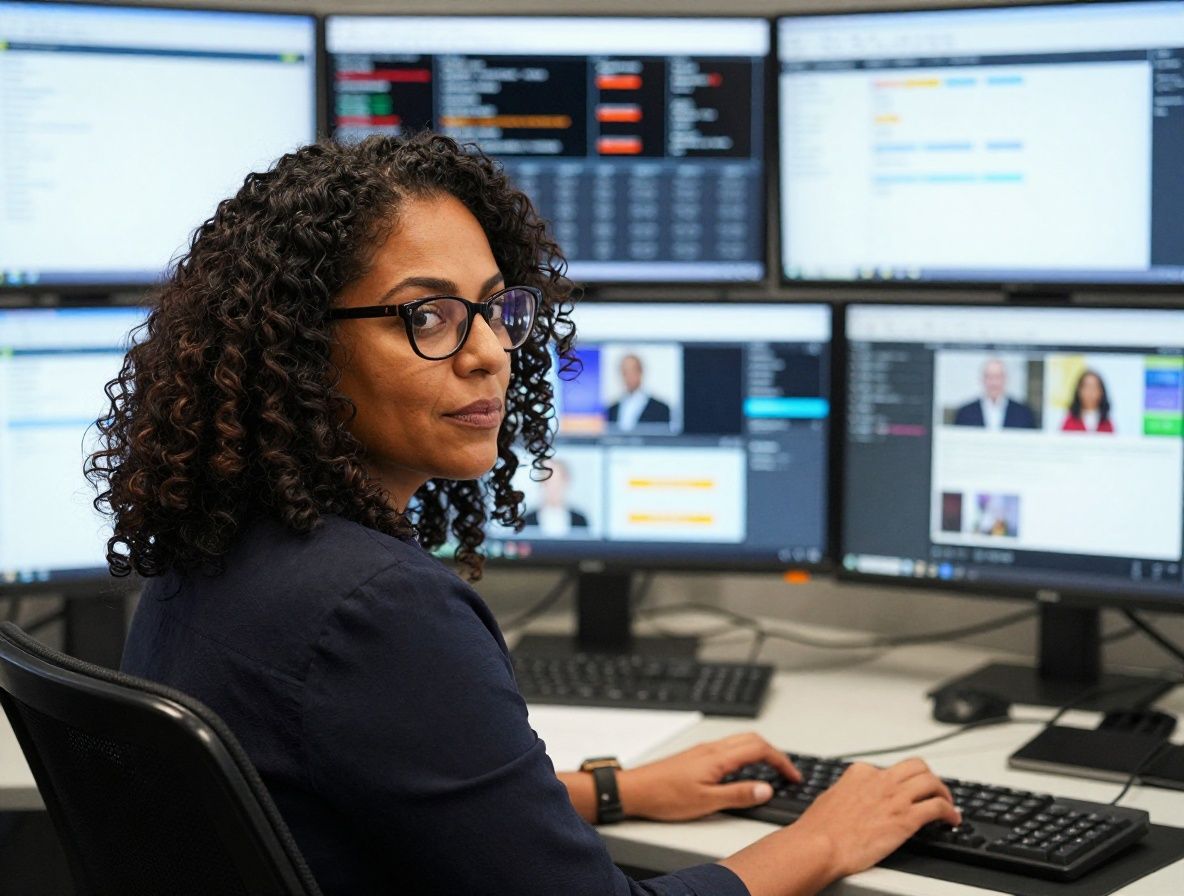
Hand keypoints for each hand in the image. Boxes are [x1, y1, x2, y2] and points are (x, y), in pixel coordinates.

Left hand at [618, 732, 799, 821]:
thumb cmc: (665, 796)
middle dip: (774, 753)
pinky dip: (744, 755)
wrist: (635, 790)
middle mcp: (712, 749)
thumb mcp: (706, 802)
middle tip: (786, 772)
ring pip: (740, 742)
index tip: (792, 775)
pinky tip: (742, 772)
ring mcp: (703, 751)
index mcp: (718, 757)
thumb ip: (738, 795)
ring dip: (759, 752)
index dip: (781, 761)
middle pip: (752, 739)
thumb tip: (766, 789)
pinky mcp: (696, 756)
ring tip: (769, 772)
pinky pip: (728, 748)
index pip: (759, 749)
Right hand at [790, 757, 961, 877]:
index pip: (890, 768)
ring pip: (931, 781)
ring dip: (944, 792)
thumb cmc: (820, 828)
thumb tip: (850, 798)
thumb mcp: (831, 798)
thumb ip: (846, 793)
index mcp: (861, 773)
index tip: (906, 791)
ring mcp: (895, 798)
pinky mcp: (906, 819)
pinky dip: (950, 812)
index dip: (902, 781)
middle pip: (917, 767)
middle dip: (929, 778)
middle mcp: (881, 780)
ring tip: (948, 804)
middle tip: (934, 791)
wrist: (820, 845)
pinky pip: (938, 808)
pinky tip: (952, 820)